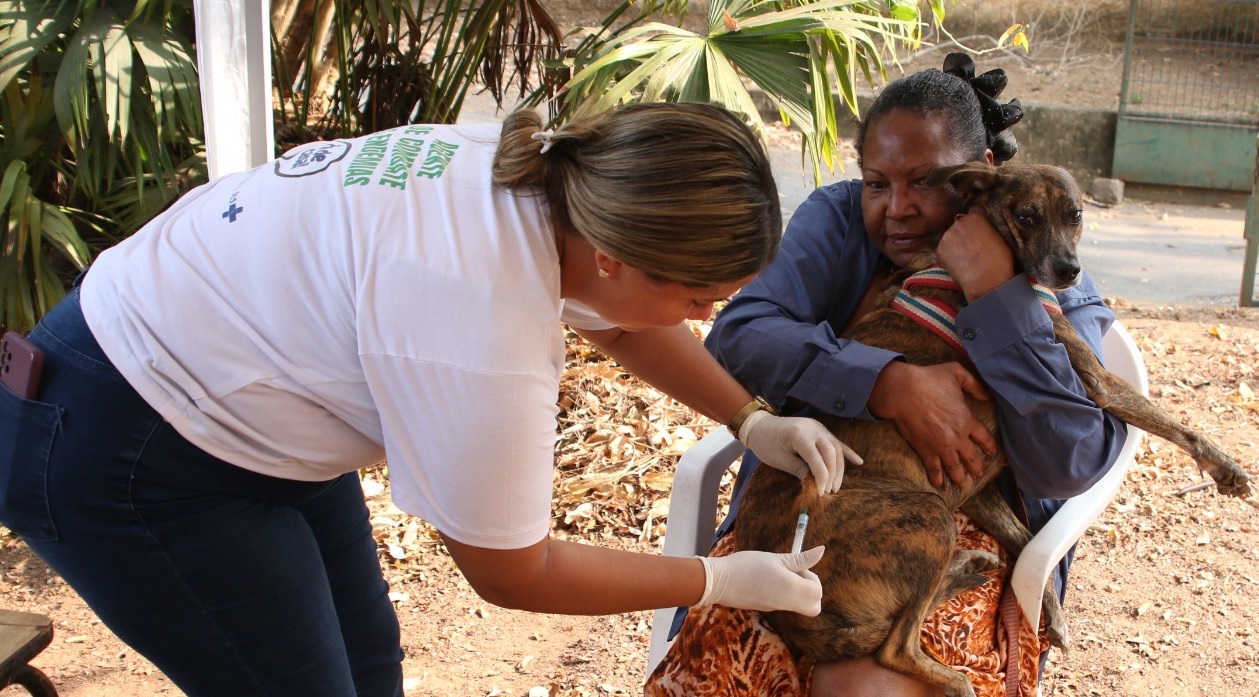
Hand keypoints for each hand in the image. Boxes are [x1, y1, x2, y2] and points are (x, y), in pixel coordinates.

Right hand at [696, 547, 824, 614]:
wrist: (720, 582)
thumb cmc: (748, 565)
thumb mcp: (776, 558)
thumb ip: (801, 559)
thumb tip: (821, 551)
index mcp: (792, 589)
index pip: (818, 592)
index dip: (812, 578)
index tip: (796, 567)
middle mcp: (788, 603)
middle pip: (815, 606)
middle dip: (810, 590)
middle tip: (794, 574)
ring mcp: (777, 608)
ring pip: (801, 606)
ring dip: (797, 591)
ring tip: (779, 576)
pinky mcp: (768, 609)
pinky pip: (787, 605)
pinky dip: (785, 594)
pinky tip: (769, 581)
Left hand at [738, 411, 862, 493]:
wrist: (759, 426)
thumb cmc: (766, 443)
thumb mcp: (779, 460)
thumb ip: (799, 470)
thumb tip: (816, 484)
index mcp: (799, 434)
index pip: (817, 458)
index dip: (821, 477)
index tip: (821, 492)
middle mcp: (812, 428)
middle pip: (830, 452)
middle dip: (832, 474)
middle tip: (829, 491)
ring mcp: (818, 427)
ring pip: (836, 448)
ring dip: (839, 468)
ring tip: (837, 485)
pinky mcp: (820, 429)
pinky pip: (836, 442)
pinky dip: (847, 452)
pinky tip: (859, 462)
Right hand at [867, 361, 996, 488]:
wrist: (902, 391)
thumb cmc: (928, 379)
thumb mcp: (956, 372)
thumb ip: (974, 383)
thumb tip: (986, 396)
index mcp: (967, 419)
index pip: (985, 438)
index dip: (989, 446)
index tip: (991, 451)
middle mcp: (957, 437)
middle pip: (972, 458)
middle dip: (977, 468)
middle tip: (978, 473)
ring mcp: (941, 446)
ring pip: (955, 468)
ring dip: (960, 478)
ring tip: (962, 485)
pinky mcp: (925, 450)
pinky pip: (934, 469)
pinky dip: (938, 479)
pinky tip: (940, 486)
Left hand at [936, 208, 1014, 300]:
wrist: (986, 283)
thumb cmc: (1000, 262)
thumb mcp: (1002, 236)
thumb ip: (990, 226)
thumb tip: (986, 224)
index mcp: (976, 217)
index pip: (975, 210)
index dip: (979, 219)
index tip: (982, 228)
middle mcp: (959, 223)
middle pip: (962, 222)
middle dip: (967, 230)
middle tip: (975, 245)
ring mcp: (947, 236)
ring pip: (952, 234)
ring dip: (957, 240)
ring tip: (967, 255)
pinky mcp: (939, 249)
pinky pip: (945, 247)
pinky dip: (950, 252)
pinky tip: (960, 261)